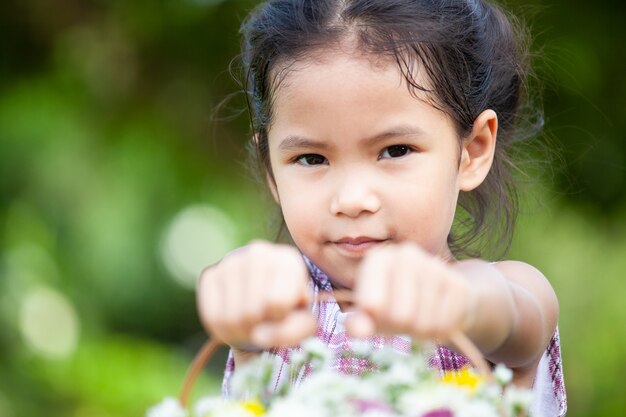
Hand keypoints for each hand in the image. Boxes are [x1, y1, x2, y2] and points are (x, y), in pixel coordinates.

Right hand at [197, 241, 315, 349]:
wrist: (263, 293)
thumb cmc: (289, 307)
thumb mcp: (303, 321)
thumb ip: (294, 331)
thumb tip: (259, 335)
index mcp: (288, 259)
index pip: (277, 303)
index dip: (280, 319)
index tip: (283, 313)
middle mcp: (258, 253)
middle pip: (251, 313)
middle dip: (258, 329)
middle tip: (265, 323)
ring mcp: (231, 261)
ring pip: (231, 319)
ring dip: (242, 332)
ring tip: (252, 323)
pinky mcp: (210, 274)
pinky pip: (212, 317)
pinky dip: (224, 330)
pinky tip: (235, 322)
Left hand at [346, 242, 477, 342]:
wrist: (441, 298)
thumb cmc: (397, 305)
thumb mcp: (373, 314)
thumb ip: (358, 322)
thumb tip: (356, 330)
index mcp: (378, 258)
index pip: (372, 304)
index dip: (376, 319)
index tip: (379, 313)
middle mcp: (406, 254)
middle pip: (400, 316)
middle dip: (402, 327)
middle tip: (404, 318)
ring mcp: (435, 265)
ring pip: (423, 323)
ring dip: (421, 331)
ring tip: (421, 317)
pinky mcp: (459, 284)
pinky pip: (445, 325)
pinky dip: (440, 332)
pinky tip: (439, 317)